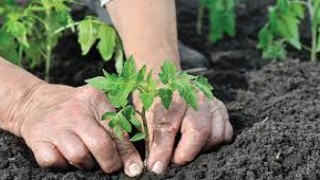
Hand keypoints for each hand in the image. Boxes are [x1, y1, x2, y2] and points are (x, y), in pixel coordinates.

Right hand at [14, 84, 142, 176]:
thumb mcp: (96, 108)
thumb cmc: (74, 108)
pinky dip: (62, 165)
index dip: (127, 154)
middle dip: (109, 162)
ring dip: (86, 164)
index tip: (134, 169)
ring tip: (86, 159)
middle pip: (100, 144)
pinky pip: (53, 161)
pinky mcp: (37, 138)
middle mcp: (75, 111)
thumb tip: (132, 162)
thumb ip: (115, 129)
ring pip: (78, 155)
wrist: (35, 101)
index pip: (116, 130)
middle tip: (110, 167)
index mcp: (94, 99)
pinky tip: (65, 157)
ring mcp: (55, 125)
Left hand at [134, 92, 232, 173]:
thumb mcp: (142, 112)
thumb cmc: (151, 97)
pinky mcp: (219, 107)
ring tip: (185, 150)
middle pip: (199, 131)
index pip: (167, 126)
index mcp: (170, 95)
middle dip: (186, 153)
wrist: (164, 77)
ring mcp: (209, 101)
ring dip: (201, 149)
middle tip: (174, 162)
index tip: (156, 168)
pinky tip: (201, 143)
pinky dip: (215, 143)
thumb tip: (153, 164)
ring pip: (215, 134)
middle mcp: (193, 96)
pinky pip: (226, 132)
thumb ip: (149, 136)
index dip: (162, 151)